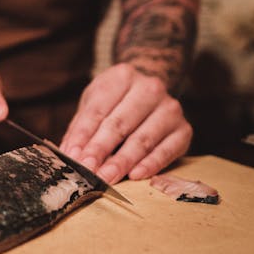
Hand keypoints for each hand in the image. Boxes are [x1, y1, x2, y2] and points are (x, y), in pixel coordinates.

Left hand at [59, 63, 191, 183]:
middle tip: (88, 170)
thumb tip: (70, 154)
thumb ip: (81, 127)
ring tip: (106, 178)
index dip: (84, 134)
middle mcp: (150, 88)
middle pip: (120, 123)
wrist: (150, 91)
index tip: (73, 156)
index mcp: (123, 76)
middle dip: (101, 149)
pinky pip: (166, 150)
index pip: (98, 109)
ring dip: (122, 161)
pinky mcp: (184, 129)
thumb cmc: (116, 100)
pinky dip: (150, 165)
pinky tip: (135, 176)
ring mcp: (170, 108)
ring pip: (143, 139)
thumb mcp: (95, 102)